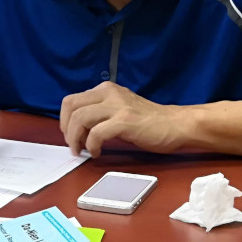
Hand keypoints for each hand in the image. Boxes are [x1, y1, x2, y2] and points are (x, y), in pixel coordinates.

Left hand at [60, 81, 187, 156]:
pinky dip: (92, 145)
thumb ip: (100, 111)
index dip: (64, 120)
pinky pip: (96, 133)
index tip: (69, 135)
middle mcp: (109, 93)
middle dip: (66, 129)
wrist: (176, 125)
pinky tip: (97, 153)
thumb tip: (76, 127)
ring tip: (82, 150)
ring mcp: (118, 106)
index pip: (71, 100)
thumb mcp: (119, 108)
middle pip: (71, 107)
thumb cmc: (148, 121)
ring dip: (76, 138)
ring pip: (80, 118)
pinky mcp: (125, 121)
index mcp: (106, 89)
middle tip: (73, 145)